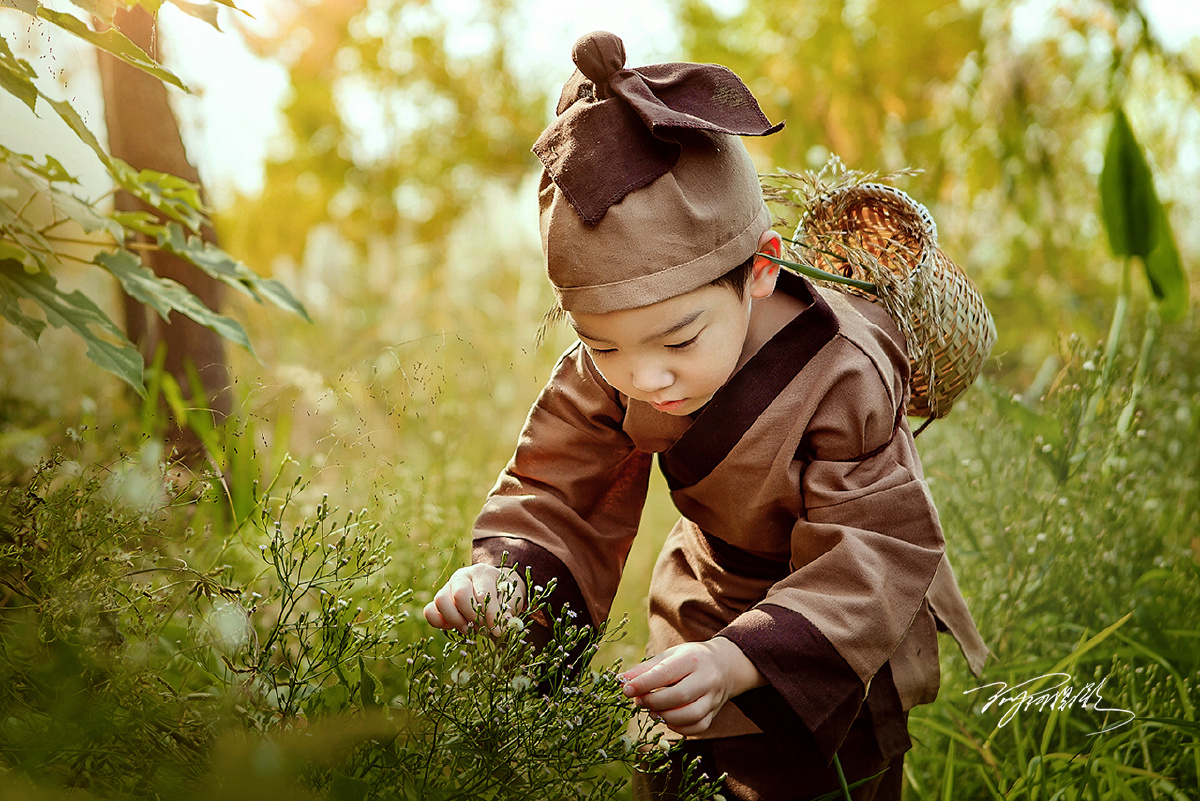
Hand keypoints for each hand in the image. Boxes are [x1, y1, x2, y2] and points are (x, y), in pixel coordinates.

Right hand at [422, 564, 525, 635]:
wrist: (495, 590)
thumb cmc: (504, 595)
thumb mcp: (511, 600)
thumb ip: (506, 612)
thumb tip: (500, 628)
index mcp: (482, 572)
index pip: (483, 594)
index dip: (490, 615)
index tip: (497, 630)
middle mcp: (462, 576)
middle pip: (459, 594)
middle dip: (472, 616)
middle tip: (482, 627)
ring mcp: (448, 586)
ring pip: (441, 600)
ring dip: (456, 620)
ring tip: (469, 629)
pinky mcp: (439, 600)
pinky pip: (430, 610)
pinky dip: (439, 622)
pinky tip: (454, 627)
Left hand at [617, 637, 764, 735]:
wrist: (724, 665)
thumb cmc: (690, 659)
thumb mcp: (669, 655)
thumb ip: (646, 668)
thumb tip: (622, 680)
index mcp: (693, 659)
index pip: (666, 672)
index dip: (644, 683)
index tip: (627, 690)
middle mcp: (707, 678)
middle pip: (679, 696)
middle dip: (654, 702)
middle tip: (639, 701)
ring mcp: (714, 698)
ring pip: (690, 715)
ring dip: (665, 717)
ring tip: (652, 711)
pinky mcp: (715, 713)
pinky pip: (697, 727)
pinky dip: (679, 727)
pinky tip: (668, 719)